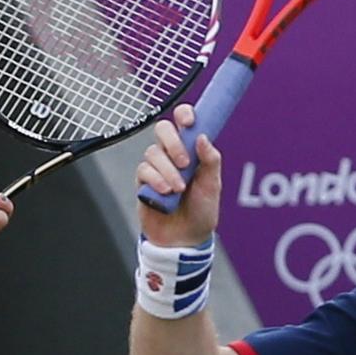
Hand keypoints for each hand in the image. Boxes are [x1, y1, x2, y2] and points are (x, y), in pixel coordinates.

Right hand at [136, 104, 221, 246]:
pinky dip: (156, 180)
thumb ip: (210, 160)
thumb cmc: (201, 212)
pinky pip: (143, 170)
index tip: (190, 122)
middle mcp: (172, 154)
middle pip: (162, 129)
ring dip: (168, 170)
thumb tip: (202, 137)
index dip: (184, 114)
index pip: (184, 121)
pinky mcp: (143, 182)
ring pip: (153, 152)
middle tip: (185, 162)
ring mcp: (156, 167)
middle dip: (173, 143)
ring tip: (179, 189)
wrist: (184, 240)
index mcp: (191, 149)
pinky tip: (166, 193)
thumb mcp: (212, 185)